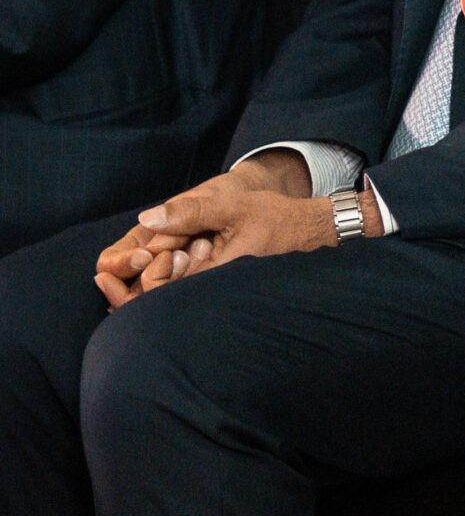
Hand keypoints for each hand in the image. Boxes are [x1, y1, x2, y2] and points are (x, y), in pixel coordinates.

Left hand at [94, 156, 345, 308]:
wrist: (311, 234)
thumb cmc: (277, 220)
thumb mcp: (234, 208)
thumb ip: (191, 212)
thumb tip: (147, 217)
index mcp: (216, 278)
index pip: (164, 295)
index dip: (135, 287)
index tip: (112, 272)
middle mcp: (215, 294)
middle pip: (162, 307)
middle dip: (129, 294)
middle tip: (102, 277)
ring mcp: (216, 293)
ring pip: (170, 302)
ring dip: (144, 288)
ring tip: (116, 275)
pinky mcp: (217, 288)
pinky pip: (182, 293)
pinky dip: (162, 283)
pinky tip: (151, 268)